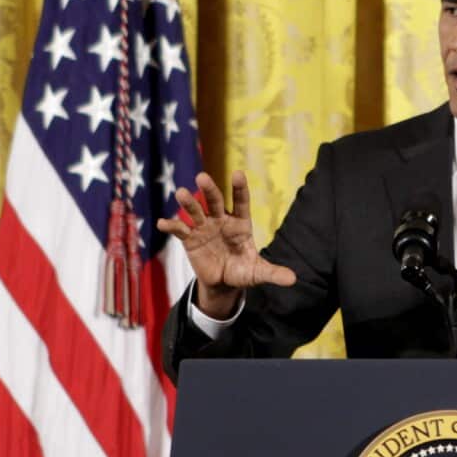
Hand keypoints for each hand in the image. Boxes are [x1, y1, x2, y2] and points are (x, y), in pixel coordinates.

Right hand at [156, 171, 295, 317]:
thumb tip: (293, 280)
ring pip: (196, 211)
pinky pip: (180, 230)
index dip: (239, 188)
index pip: (241, 202)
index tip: (237, 173)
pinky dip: (171, 226)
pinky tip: (163, 223)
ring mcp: (204, 228)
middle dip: (209, 190)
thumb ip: (273, 273)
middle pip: (215, 201)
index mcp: (241, 223)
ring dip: (188, 203)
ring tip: (181, 193)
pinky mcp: (190, 239)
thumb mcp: (258, 273)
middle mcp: (222, 220)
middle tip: (202, 177)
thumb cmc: (243, 271)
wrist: (223, 283)